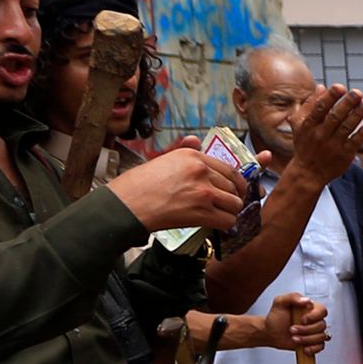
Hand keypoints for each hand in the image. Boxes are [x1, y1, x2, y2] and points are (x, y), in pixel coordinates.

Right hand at [114, 140, 245, 232]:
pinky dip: (225, 224)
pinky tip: (216, 223)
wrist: (126, 205)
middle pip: (234, 185)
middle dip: (233, 196)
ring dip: (229, 211)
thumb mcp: (161, 158)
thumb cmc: (139, 185)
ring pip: (235, 203)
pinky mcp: (201, 212)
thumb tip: (195, 139)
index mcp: (192, 156)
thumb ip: (183, 150)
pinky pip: (228, 220)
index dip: (236, 181)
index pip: (229, 168)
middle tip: (226, 204)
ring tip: (219, 214)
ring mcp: (203, 191)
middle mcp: (201, 170)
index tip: (235, 188)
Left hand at [266, 292, 329, 354]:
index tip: (302, 319)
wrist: (269, 333)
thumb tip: (307, 300)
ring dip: (307, 339)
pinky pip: (321, 346)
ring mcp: (314, 332)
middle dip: (306, 330)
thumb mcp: (280, 302)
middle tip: (292, 330)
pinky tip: (304, 348)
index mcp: (309, 308)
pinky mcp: (312, 342)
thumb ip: (292, 297)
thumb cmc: (275, 318)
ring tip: (294, 338)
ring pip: (322, 336)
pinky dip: (313, 348)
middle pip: (322, 325)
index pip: (322, 311)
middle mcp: (314, 320)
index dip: (315, 316)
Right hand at [289, 85, 362, 182]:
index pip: (320, 108)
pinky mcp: (344, 155)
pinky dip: (361, 134)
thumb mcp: (300, 124)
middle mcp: (320, 135)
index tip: (340, 86)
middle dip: (347, 103)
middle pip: (335, 117)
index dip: (330, 96)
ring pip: (346, 128)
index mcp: (309, 125)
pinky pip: (354, 143)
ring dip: (357, 115)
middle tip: (358, 92)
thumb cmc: (305, 144)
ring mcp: (333, 146)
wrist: (308, 173)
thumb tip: (321, 87)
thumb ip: (310, 105)